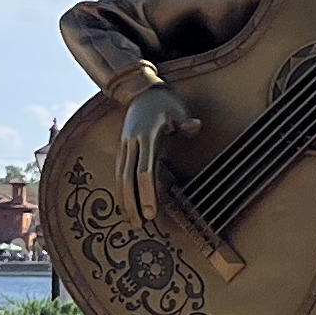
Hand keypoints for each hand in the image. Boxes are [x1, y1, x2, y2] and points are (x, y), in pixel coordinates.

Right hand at [117, 80, 195, 224]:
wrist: (140, 90)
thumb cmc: (164, 101)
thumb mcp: (178, 108)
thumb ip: (185, 121)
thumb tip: (196, 126)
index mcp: (147, 136)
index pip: (144, 171)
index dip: (146, 193)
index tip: (151, 212)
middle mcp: (132, 143)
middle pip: (128, 179)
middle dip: (132, 203)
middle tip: (140, 224)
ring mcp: (124, 145)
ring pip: (120, 177)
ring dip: (124, 200)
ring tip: (132, 221)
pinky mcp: (122, 148)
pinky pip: (119, 172)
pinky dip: (121, 189)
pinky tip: (125, 203)